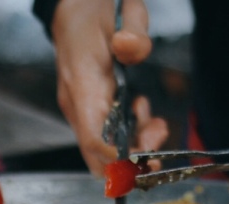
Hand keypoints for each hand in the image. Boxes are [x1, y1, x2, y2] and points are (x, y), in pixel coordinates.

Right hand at [51, 0, 168, 175]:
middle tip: (157, 147)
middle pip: (98, 158)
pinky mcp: (90, 110)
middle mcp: (78, 106)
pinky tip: (142, 114)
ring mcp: (82, 110)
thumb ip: (133, 32)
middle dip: (130, 162)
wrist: (71, 7)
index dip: (118, 159)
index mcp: (82, 87)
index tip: (143, 159)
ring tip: (156, 125)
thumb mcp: (118, 12)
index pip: (94, 139)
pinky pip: (109, 137)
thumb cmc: (90, 11)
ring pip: (106, 152)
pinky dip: (130, 136)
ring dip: (135, 147)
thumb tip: (130, 49)